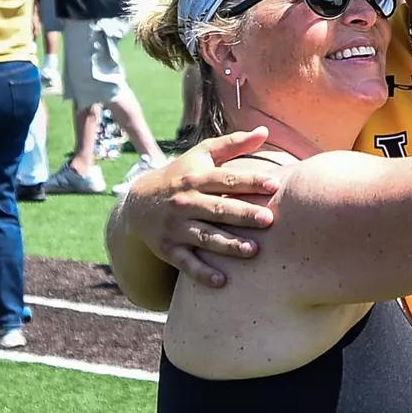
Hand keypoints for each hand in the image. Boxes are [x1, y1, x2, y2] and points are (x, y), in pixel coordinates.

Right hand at [120, 127, 280, 286]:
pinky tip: (222, 281)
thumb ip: (232, 144)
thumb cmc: (180, 176)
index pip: (226, 179)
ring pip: (205, 237)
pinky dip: (202, 273)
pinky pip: (186, 263)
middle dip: (242, 214)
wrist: (137, 203)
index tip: (274, 185)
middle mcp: (186, 202)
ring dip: (227, 245)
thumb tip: (264, 131)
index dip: (250, 181)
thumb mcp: (201, 156)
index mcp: (196, 179)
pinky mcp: (168, 249)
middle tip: (268, 220)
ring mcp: (176, 227)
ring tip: (252, 251)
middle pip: (218, 209)